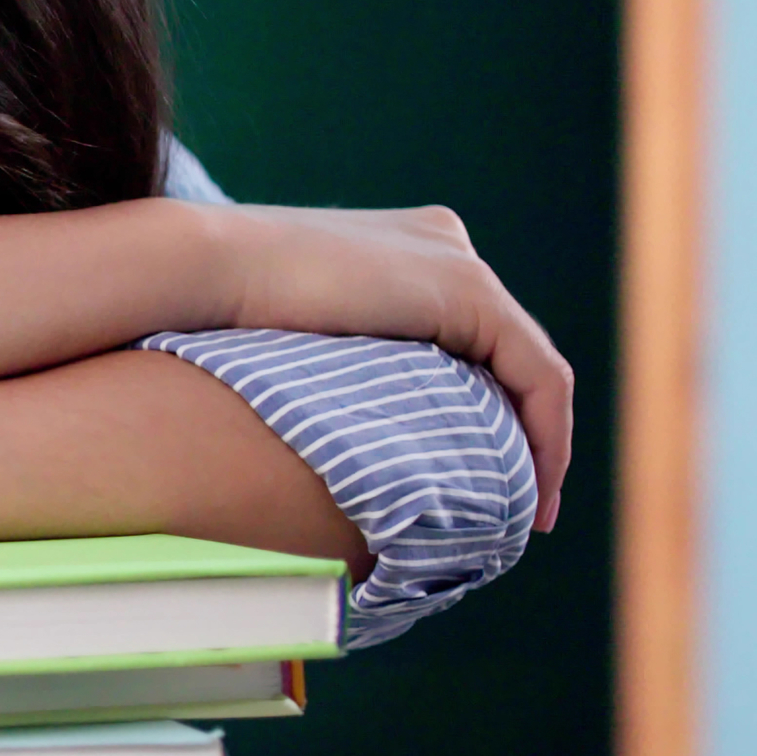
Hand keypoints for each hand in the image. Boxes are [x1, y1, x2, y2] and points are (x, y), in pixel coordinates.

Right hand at [210, 204, 576, 531]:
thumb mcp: (303, 348)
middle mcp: (445, 244)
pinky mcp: (470, 290)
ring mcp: (460, 262)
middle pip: (508, 353)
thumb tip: (353, 437)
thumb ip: (349, 367)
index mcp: (407, 251)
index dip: (496, 412)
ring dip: (543, 443)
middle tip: (521, 506)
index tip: (490, 480)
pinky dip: (546, 435)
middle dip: (525, 431)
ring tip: (530, 511)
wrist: (210, 269)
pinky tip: (532, 487)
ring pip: (532, 367)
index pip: (475, 338)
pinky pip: (538, 374)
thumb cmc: (224, 319)